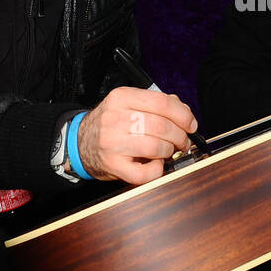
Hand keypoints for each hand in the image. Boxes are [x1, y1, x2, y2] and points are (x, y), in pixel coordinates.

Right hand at [76, 87, 197, 184]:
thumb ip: (155, 104)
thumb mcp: (127, 104)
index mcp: (122, 98)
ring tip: (168, 151)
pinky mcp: (113, 165)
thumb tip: (184, 112)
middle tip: (182, 141)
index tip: (191, 124)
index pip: (162, 103)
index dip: (183, 115)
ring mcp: (112, 142)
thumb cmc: (110, 124)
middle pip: (162, 126)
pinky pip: (146, 172)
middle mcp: (115, 118)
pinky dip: (157, 169)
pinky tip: (155, 163)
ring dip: (169, 151)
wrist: (79, 142)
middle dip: (180, 136)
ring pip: (156, 147)